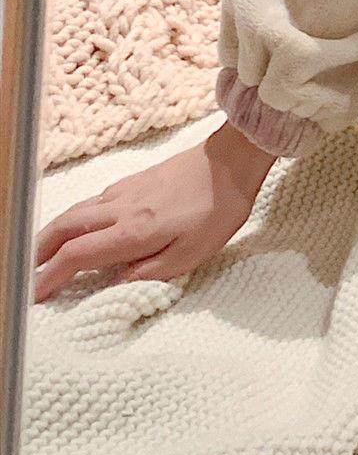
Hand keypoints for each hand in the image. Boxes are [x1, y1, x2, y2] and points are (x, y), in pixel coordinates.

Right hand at [31, 124, 274, 302]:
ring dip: (53, 233)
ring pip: (76, 211)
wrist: (233, 160)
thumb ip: (151, 272)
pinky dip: (76, 216)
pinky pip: (93, 200)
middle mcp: (120, 208)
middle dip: (38, 252)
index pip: (76, 256)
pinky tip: (81, 224)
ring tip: (43, 252)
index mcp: (133, 231)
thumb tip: (117, 281)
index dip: (51, 277)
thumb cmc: (219, 208)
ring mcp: (125, 190)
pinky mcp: (135, 179)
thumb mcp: (192, 253)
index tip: (36, 295)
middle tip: (27, 272)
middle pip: (64, 228)